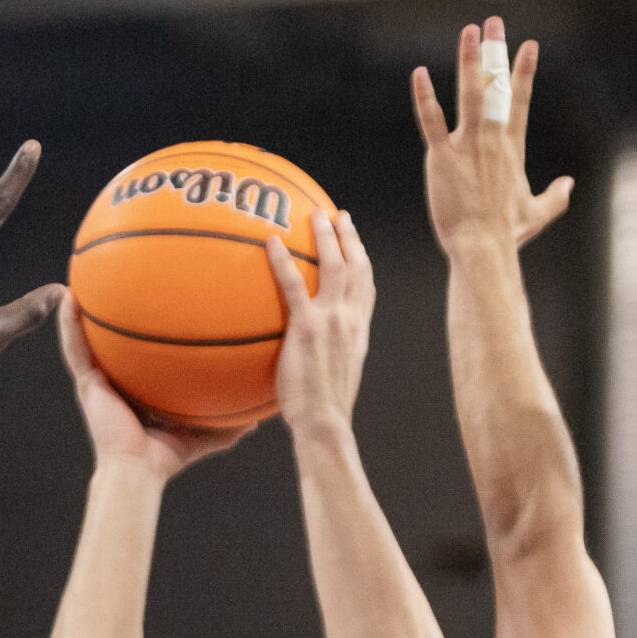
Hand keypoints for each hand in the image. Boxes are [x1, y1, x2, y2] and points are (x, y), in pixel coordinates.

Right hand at [57, 297, 254, 480]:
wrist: (137, 471)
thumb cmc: (165, 458)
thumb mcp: (203, 435)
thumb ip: (227, 425)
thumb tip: (257, 419)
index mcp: (137, 390)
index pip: (138, 358)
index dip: (141, 336)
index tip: (152, 307)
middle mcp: (115, 382)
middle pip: (110, 343)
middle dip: (108, 317)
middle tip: (113, 283)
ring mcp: (98, 382)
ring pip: (85, 340)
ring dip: (80, 312)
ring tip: (77, 281)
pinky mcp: (88, 384)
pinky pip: (75, 349)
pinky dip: (69, 325)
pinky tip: (68, 299)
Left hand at [265, 210, 373, 433]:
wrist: (325, 424)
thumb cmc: (323, 413)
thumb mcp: (333, 378)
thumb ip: (325, 357)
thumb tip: (307, 353)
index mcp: (359, 331)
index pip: (366, 287)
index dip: (362, 260)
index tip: (355, 242)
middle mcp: (350, 320)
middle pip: (355, 266)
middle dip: (348, 236)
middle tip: (337, 215)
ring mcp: (331, 321)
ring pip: (334, 265)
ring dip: (325, 235)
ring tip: (314, 214)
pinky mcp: (307, 328)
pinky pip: (293, 285)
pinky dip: (282, 260)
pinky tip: (270, 242)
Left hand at [410, 17, 573, 255]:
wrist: (483, 249)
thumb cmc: (507, 235)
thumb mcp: (537, 214)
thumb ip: (555, 197)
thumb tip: (569, 185)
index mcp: (510, 149)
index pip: (520, 101)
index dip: (524, 72)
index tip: (529, 45)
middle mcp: (492, 141)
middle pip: (496, 88)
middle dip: (496, 52)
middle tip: (494, 23)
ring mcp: (468, 147)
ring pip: (469, 95)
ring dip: (469, 61)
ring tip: (470, 32)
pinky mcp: (443, 158)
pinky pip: (432, 122)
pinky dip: (425, 98)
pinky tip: (420, 74)